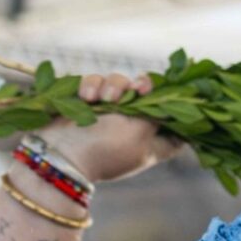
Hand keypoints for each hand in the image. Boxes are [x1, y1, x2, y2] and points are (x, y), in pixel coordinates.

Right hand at [36, 73, 182, 182]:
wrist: (59, 156)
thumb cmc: (105, 149)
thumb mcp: (142, 131)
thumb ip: (158, 110)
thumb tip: (166, 100)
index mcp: (150, 143)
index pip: (176, 129)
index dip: (181, 110)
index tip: (181, 93)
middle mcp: (130, 129)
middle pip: (148, 97)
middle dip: (144, 87)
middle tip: (139, 87)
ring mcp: (106, 116)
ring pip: (119, 84)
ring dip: (113, 86)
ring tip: (103, 99)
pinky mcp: (84, 105)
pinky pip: (94, 83)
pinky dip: (91, 87)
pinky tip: (87, 98)